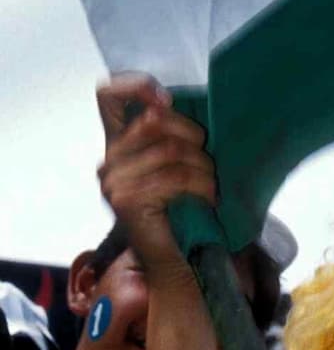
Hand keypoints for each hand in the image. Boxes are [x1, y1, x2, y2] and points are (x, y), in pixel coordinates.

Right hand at [97, 74, 216, 276]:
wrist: (173, 262)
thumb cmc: (180, 213)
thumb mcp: (174, 165)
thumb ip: (169, 135)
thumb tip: (172, 103)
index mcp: (116, 146)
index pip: (107, 95)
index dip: (137, 86)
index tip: (167, 101)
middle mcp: (108, 162)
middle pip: (154, 121)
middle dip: (192, 137)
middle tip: (208, 163)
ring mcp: (114, 182)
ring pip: (169, 149)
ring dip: (202, 166)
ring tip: (211, 184)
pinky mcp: (128, 201)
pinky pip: (175, 177)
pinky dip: (202, 185)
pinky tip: (209, 198)